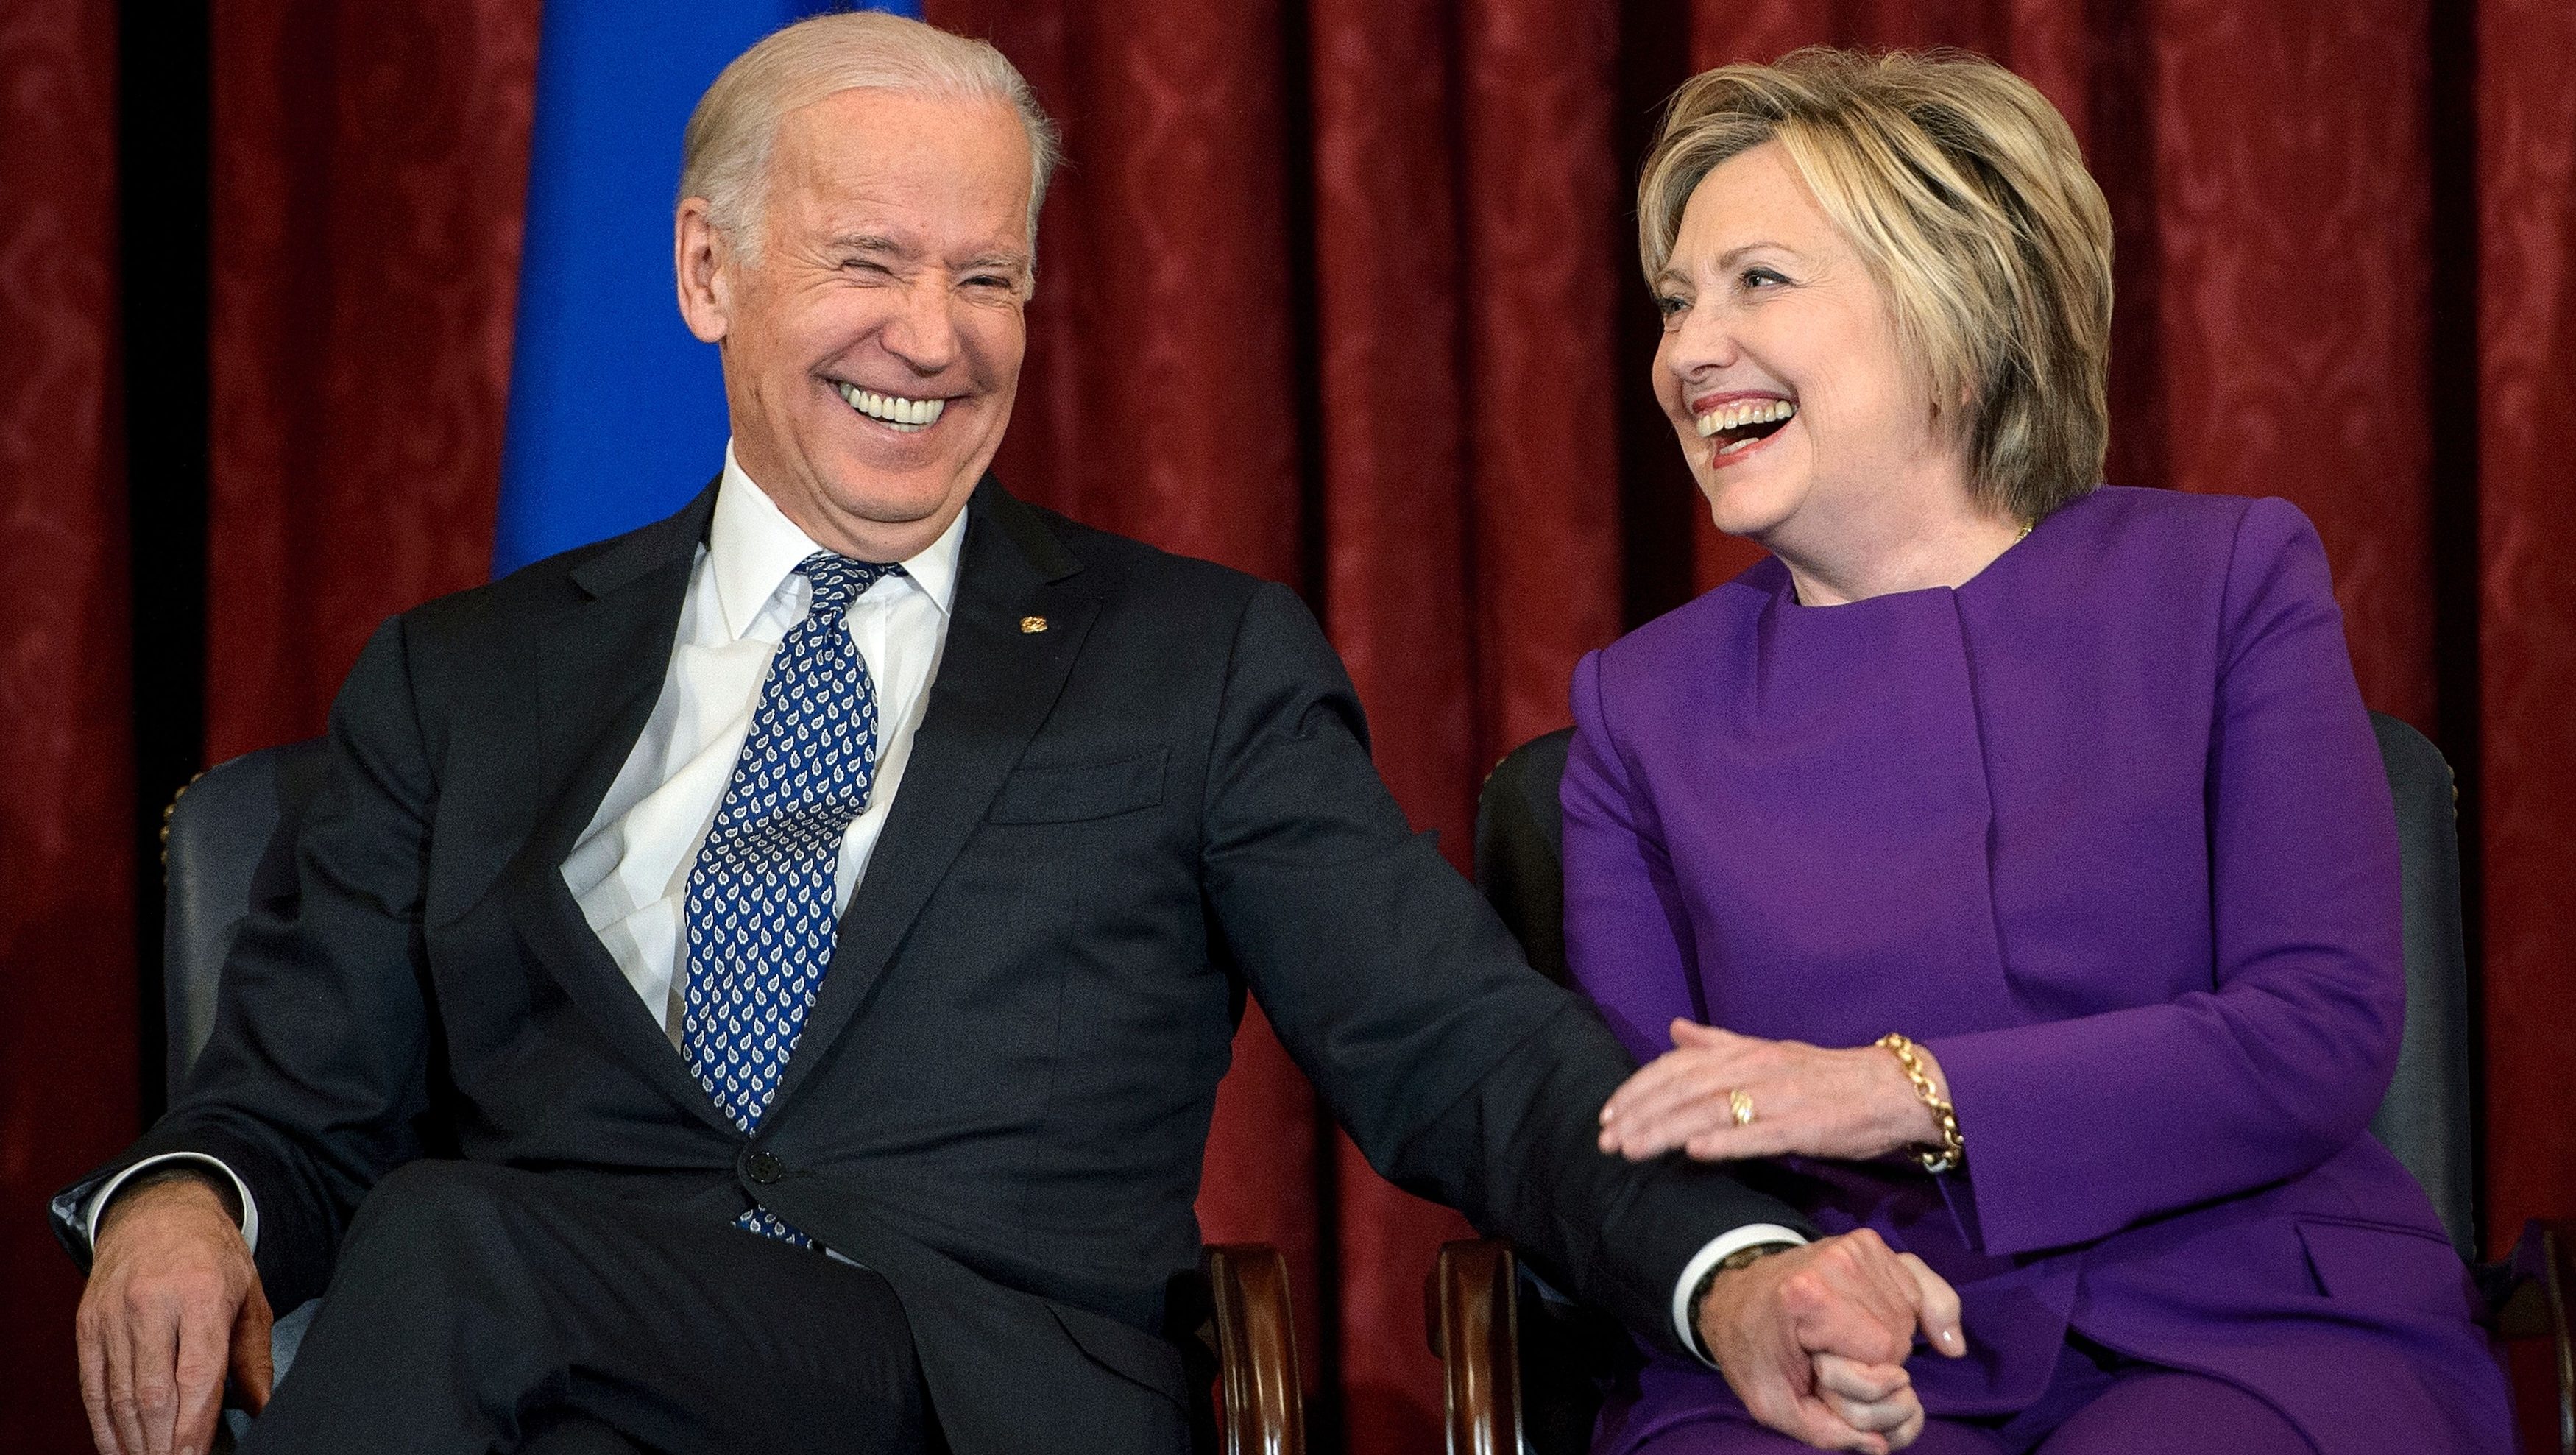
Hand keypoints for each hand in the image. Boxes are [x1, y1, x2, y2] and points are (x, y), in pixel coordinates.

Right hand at [77, 1172, 272, 1454]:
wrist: (159, 1212)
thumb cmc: (213, 1258)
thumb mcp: (249, 1296)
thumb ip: (253, 1356)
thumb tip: (263, 1407)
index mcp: (201, 1293)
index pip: (196, 1374)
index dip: (195, 1424)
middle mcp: (152, 1303)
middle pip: (153, 1393)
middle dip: (164, 1441)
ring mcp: (113, 1314)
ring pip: (120, 1395)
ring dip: (134, 1439)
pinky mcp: (87, 1324)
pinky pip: (92, 1385)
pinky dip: (103, 1423)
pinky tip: (119, 1446)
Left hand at [1599, 1020, 1943, 1163]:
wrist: (1893, 1089)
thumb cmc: (1826, 1076)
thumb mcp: (1768, 1052)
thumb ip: (1718, 1043)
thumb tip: (1673, 1030)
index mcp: (1745, 1052)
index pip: (1677, 1066)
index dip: (1638, 1089)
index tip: (1607, 1114)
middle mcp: (1756, 1068)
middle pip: (1685, 1089)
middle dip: (1640, 1114)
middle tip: (1606, 1140)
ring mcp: (1781, 1096)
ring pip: (1712, 1111)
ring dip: (1667, 1131)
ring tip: (1631, 1149)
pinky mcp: (1806, 1126)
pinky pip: (1760, 1134)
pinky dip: (1725, 1141)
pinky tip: (1695, 1152)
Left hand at [1693, 1231, 1963, 1452]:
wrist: (1736, 1297)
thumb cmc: (1754, 1351)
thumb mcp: (1773, 1404)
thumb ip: (1827, 1432)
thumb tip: (1882, 1446)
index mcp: (1808, 1297)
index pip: (1882, 1355)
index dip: (1862, 1382)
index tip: (1823, 1374)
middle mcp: (1837, 1261)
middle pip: (1898, 1338)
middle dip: (1876, 1365)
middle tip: (1833, 1361)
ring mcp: (1856, 1247)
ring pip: (1910, 1317)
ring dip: (1891, 1342)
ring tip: (1845, 1341)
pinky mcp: (1870, 1244)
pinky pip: (1923, 1288)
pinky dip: (1924, 1312)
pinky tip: (1935, 1336)